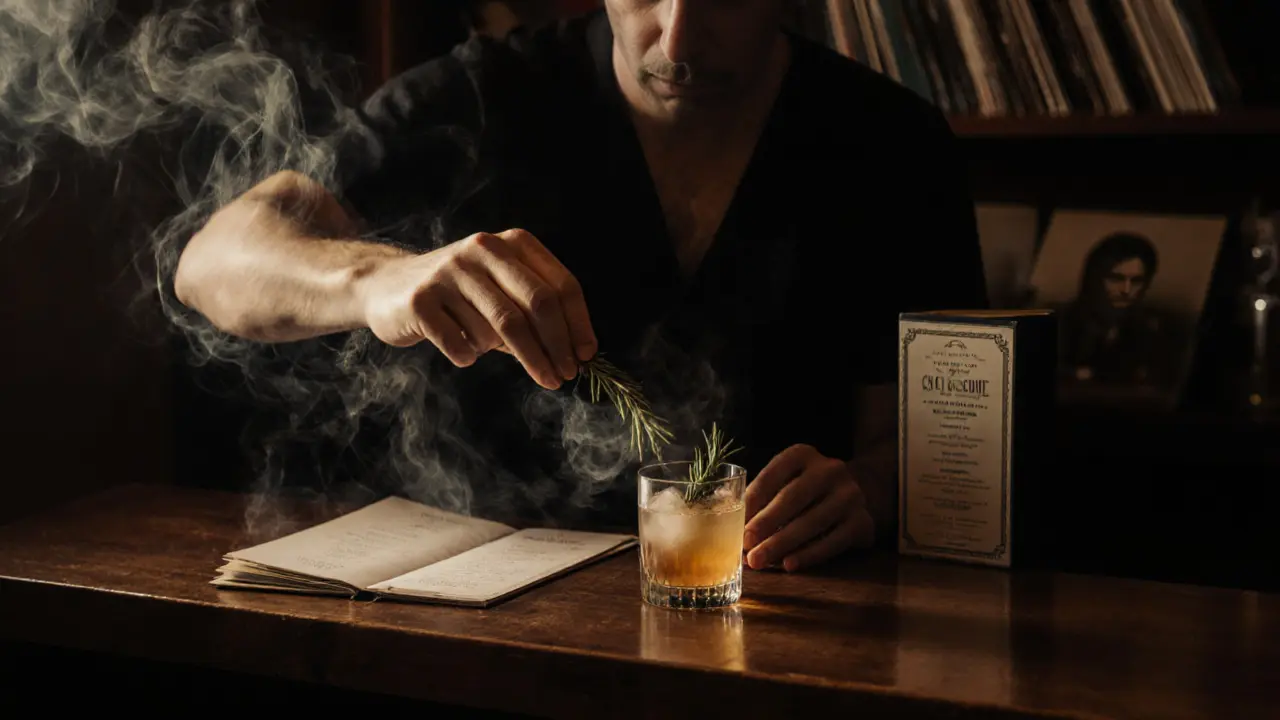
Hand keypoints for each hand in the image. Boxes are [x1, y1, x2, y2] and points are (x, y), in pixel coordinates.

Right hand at [359, 228, 596, 389]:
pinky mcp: (421, 300)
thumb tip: (577, 354)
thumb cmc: (460, 297)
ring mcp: (450, 272)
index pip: (561, 285)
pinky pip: (461, 344)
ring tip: (520, 366)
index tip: (586, 358)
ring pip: (501, 329)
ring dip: (518, 357)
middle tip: (563, 377)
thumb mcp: (502, 293)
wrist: (387, 287)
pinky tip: (463, 352)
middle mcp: (483, 249)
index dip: (578, 325)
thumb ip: (535, 315)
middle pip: (537, 305)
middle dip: (556, 348)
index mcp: (512, 243)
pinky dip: (469, 356)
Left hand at [742, 444, 874, 571]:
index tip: (736, 523)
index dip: (752, 501)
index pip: (773, 475)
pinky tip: (789, 564)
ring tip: (759, 560)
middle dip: (765, 524)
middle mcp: (830, 469)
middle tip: (745, 546)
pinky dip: (808, 555)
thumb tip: (732, 528)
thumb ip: (763, 499)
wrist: (860, 493)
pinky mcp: (862, 521)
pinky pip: (832, 542)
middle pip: (792, 499)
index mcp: (803, 454)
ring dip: (781, 544)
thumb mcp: (787, 481)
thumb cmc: (807, 491)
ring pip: (811, 522)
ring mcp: (850, 495)